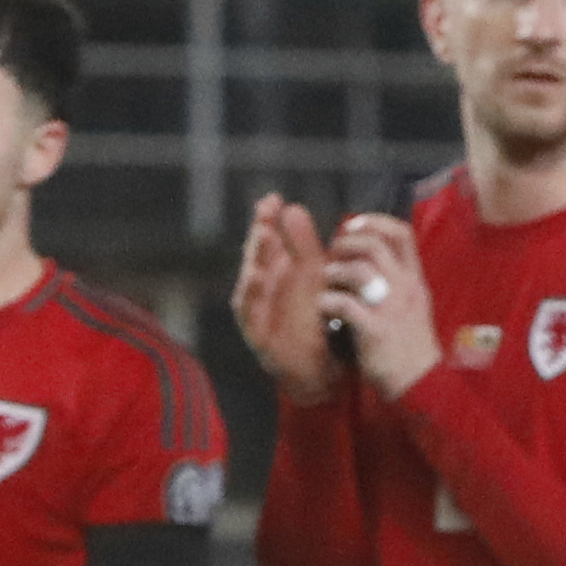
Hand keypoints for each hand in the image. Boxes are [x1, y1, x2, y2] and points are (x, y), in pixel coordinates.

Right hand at [234, 194, 341, 403]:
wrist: (317, 366)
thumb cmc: (311, 318)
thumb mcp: (312, 276)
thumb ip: (303, 244)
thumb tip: (292, 207)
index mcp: (274, 271)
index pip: (267, 240)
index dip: (267, 220)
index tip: (273, 199)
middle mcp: (260, 288)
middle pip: (255, 258)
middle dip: (259, 235)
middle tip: (265, 214)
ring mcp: (255, 310)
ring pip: (250, 282)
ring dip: (255, 259)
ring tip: (263, 238)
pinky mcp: (256, 333)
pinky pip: (249, 312)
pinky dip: (251, 295)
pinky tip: (256, 277)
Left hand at [317, 215, 441, 400]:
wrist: (421, 383)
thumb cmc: (410, 344)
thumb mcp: (412, 305)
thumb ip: (397, 280)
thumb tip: (371, 256)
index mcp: (415, 279)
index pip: (402, 234)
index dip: (374, 222)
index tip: (352, 225)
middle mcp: (406, 288)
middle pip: (375, 246)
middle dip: (347, 243)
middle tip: (332, 253)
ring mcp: (391, 308)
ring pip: (360, 271)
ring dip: (335, 271)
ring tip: (327, 281)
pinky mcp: (375, 330)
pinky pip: (345, 304)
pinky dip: (328, 301)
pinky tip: (324, 307)